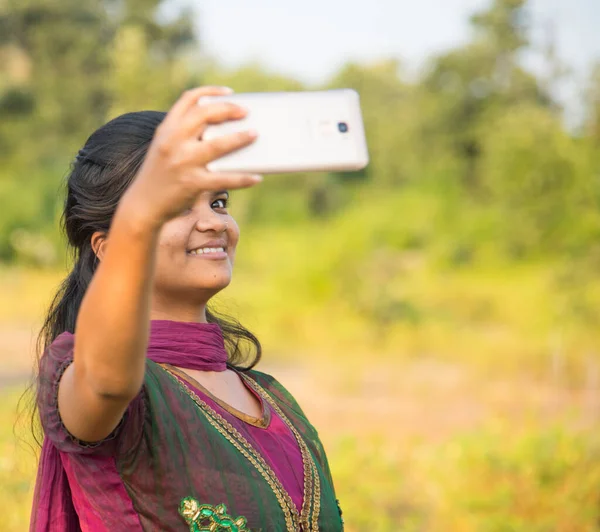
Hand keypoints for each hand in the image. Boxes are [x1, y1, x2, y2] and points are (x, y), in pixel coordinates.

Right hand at [122, 86, 260, 228]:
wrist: (144, 204)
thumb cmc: (161, 175)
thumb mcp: (165, 147)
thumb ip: (184, 135)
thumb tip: (223, 130)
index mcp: (166, 129)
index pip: (188, 100)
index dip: (211, 92)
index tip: (230, 93)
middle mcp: (173, 141)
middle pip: (205, 115)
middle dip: (228, 109)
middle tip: (246, 112)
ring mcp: (183, 162)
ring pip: (218, 145)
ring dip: (240, 138)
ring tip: (255, 135)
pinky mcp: (192, 183)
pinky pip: (223, 179)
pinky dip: (242, 178)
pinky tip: (256, 178)